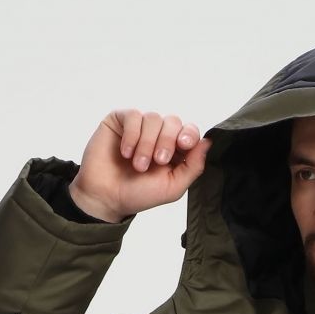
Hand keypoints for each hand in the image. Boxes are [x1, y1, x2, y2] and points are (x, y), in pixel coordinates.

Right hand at [69, 109, 210, 221]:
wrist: (106, 197)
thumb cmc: (138, 194)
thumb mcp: (172, 187)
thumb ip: (193, 167)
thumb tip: (208, 142)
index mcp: (174, 150)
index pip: (189, 131)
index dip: (189, 134)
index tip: (184, 145)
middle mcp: (158, 135)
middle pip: (173, 121)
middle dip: (167, 141)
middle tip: (157, 162)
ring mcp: (139, 126)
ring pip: (153, 118)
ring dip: (147, 143)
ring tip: (138, 165)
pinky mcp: (120, 120)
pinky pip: (133, 116)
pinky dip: (132, 135)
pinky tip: (125, 153)